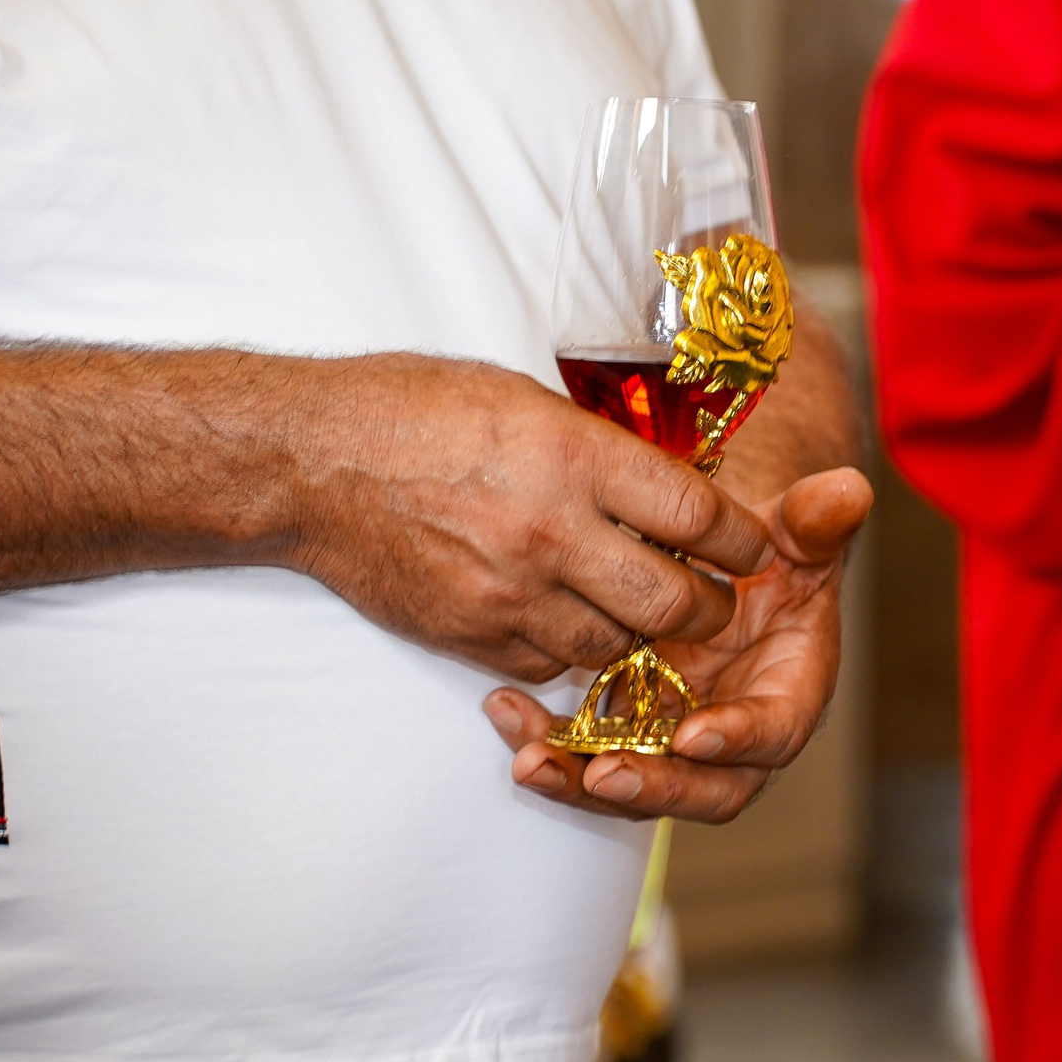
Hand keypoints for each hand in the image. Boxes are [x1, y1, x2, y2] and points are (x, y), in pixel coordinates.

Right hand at [289, 355, 775, 680]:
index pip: (698, 517)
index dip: (741, 540)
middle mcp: (552, 533)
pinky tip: (567, 619)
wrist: (309, 463)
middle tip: (713, 601)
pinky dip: (569, 649)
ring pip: (616, 647)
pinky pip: (549, 663)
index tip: (753, 546)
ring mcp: (510, 593)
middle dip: (709, 609)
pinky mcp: (471, 634)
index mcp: (575, 458)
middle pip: (675, 603)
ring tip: (638, 610)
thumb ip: (598, 446)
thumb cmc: (413, 410)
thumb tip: (664, 482)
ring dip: (639, 634)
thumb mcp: (522, 398)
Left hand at [483, 465, 872, 824]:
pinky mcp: (629, 732)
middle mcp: (736, 733)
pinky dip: (550, 743)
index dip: (739, 741)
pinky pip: (590, 755)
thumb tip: (850, 489)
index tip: (694, 736)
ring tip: (531, 760)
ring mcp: (677, 739)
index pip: (774, 734)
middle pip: (704, 789)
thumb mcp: (795, 530)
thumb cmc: (771, 551)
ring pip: (638, 783)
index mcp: (790, 692)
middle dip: (654, 786)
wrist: (727, 565)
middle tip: (603, 774)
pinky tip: (505, 710)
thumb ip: (819, 519)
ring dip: (582, 780)